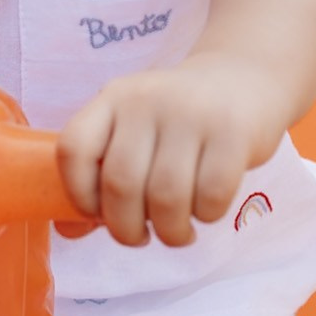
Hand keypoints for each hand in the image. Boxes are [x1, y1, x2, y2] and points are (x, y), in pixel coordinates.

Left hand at [55, 51, 289, 247]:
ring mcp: (192, 113)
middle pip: (121, 183)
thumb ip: (101, 175)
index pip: (74, 148)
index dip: (78, 195)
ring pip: (166, 197)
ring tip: (177, 232)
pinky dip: (206, 216)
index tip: (98, 215)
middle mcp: (148, 100)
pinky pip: (211, 195)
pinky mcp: (233, 131)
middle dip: (126, 230)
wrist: (244, 78)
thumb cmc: (178, 121)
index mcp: (113, 98)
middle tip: (141, 236)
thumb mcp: (134, 130)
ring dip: (170, 232)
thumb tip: (71, 231)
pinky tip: (207, 209)